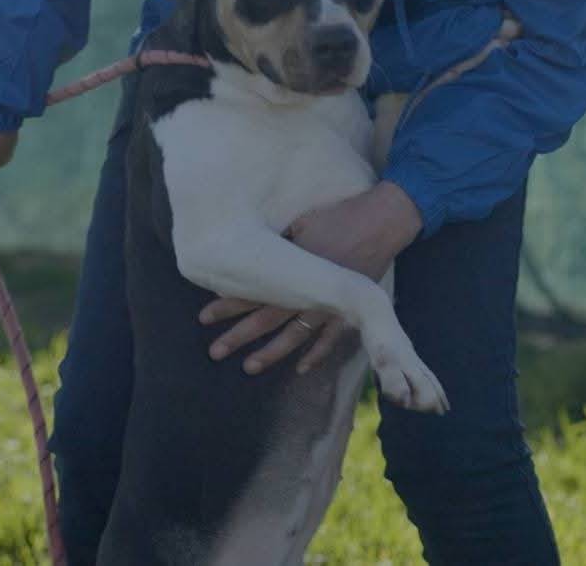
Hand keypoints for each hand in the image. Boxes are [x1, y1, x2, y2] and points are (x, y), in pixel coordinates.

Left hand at [198, 181, 421, 374]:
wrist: (382, 222)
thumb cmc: (339, 216)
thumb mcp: (301, 223)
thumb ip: (278, 240)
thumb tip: (249, 249)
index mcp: (292, 267)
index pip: (252, 291)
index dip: (227, 305)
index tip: (204, 317)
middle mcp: (308, 290)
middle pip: (267, 318)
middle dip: (239, 335)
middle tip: (215, 351)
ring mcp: (330, 303)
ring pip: (295, 335)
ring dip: (271, 352)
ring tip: (249, 366)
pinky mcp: (350, 309)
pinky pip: (331, 339)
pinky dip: (316, 354)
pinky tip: (300, 368)